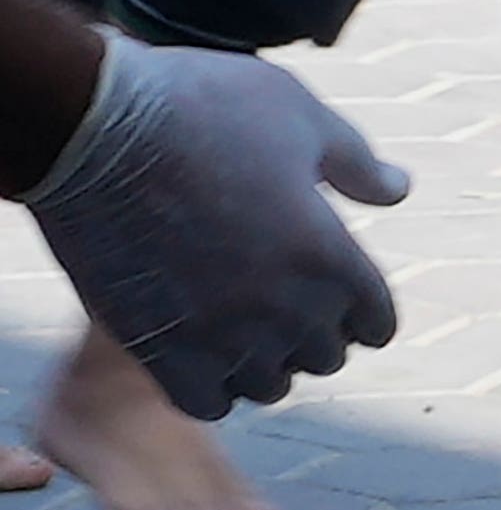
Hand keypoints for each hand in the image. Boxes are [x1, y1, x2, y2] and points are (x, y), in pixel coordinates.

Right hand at [23, 39, 408, 417]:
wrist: (93, 128)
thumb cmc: (203, 108)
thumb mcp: (301, 118)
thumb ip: (357, 165)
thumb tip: (398, 190)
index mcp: (327, 252)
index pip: (376, 319)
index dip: (370, 311)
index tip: (355, 303)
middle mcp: (279, 305)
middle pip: (326, 355)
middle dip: (323, 332)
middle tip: (303, 309)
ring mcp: (215, 332)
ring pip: (269, 384)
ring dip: (271, 363)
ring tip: (257, 334)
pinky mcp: (153, 347)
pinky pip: (204, 401)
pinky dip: (216, 387)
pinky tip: (210, 356)